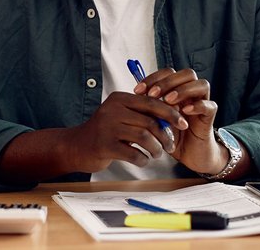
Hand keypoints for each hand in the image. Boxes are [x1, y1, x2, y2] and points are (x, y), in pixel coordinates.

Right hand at [65, 91, 187, 172]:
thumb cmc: (105, 131)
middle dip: (165, 136)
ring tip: (157, 154)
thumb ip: (141, 113)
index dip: (170, 113)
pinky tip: (143, 160)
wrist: (77, 146)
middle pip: (150, 121)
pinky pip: (134, 154)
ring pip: (145, 138)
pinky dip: (143, 159)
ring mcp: (108, 128)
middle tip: (170, 145)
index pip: (151, 102)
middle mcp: (112, 110)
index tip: (183, 123)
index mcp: (118, 99)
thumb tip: (173, 117)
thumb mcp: (120, 115)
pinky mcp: (105, 146)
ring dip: (156, 149)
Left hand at [134, 68, 225, 173]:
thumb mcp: (156, 119)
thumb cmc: (172, 135)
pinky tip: (184, 111)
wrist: (189, 155)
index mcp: (178, 90)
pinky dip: (197, 105)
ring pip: (202, 84)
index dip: (153, 78)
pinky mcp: (210, 117)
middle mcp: (192, 93)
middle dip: (167, 81)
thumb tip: (134, 96)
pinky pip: (210, 105)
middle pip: (187, 74)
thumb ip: (149, 107)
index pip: (168, 72)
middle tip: (152, 94)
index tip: (137, 90)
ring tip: (168, 101)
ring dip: (182, 90)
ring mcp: (203, 103)